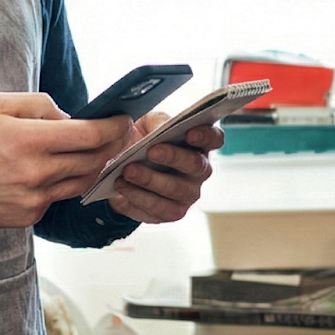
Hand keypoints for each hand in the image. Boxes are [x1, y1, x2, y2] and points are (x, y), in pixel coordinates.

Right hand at [0, 93, 132, 229]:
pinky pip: (59, 197)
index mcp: (30, 140)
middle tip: (118, 134)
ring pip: (82, 182)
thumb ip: (39, 104)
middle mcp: (37, 172)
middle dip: (112, 145)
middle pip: (93, 160)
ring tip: (96, 151)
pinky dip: (65, 183)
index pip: (89, 134)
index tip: (122, 119)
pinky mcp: (29, 216)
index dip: (113, 126)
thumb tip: (69, 117)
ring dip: (94, 166)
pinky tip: (59, 170)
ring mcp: (34, 198)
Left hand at [108, 114, 223, 223]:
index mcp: (198, 144)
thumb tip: (161, 129)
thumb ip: (157, 122)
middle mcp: (199, 171)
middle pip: (196, 165)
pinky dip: (137, 197)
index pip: (214, 138)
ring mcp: (187, 194)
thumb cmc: (142, 140)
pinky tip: (121, 186)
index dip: (206, 136)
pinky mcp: (170, 212)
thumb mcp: (147, 123)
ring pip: (175, 190)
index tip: (189, 133)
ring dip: (150, 180)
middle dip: (172, 157)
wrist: (120, 166)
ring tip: (128, 171)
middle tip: (150, 151)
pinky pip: (157, 209)